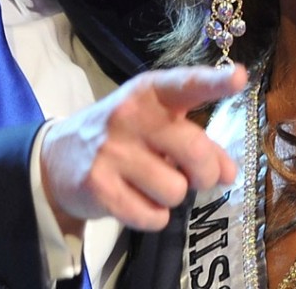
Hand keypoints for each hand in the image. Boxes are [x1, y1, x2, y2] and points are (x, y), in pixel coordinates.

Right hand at [40, 64, 247, 232]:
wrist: (56, 158)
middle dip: (205, 174)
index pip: (185, 84)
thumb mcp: (156, 125)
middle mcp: (129, 115)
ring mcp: (111, 151)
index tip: (239, 77)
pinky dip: (152, 217)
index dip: (214, 82)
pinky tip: (134, 200)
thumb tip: (229, 172)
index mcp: (149, 93)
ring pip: (176, 191)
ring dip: (172, 197)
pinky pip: (152, 216)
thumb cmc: (121, 136)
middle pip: (196, 153)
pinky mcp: (98, 185)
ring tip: (150, 184)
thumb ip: (197, 141)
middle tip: (193, 177)